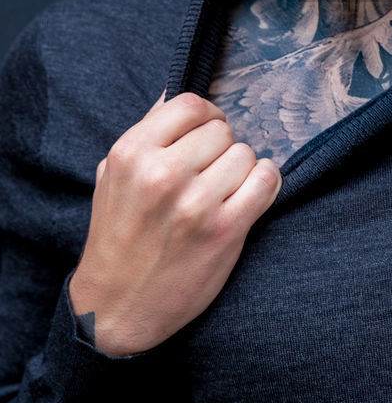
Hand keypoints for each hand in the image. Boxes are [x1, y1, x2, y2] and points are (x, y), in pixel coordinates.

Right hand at [68, 92, 281, 355]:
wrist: (115, 308)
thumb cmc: (118, 238)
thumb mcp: (113, 177)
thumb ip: (146, 136)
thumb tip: (177, 93)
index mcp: (131, 153)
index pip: (190, 104)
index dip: (206, 117)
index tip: (208, 134)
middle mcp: (162, 174)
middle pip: (222, 131)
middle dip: (221, 149)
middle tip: (210, 174)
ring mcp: (195, 203)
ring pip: (246, 154)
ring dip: (242, 171)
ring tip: (223, 193)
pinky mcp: (224, 231)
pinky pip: (266, 181)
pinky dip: (265, 184)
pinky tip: (249, 197)